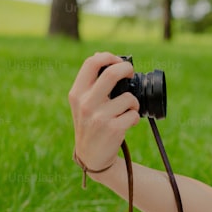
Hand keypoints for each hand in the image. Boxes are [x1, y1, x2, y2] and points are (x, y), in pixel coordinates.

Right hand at [68, 52, 140, 172]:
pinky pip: (134, 115)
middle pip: (112, 73)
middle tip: (131, 74)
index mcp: (77, 93)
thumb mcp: (82, 103)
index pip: (91, 63)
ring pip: (129, 97)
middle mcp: (86, 103)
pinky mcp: (113, 129)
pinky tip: (127, 123)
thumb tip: (100, 56)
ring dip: (134, 103)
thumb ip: (90, 84)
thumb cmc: (91, 125)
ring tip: (128, 110)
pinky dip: (135, 117)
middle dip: (127, 69)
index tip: (118, 61)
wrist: (92, 156)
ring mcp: (100, 117)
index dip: (108, 57)